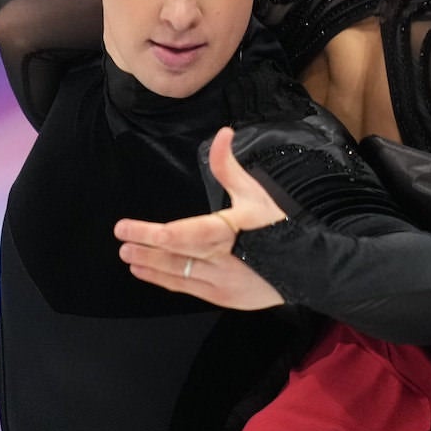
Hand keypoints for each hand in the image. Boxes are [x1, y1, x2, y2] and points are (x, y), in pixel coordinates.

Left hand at [115, 128, 290, 308]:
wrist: (309, 269)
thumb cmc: (279, 227)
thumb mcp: (255, 194)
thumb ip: (229, 166)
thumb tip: (222, 132)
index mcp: (228, 233)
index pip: (182, 235)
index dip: (149, 234)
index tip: (125, 229)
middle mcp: (223, 261)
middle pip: (174, 257)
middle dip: (145, 249)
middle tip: (122, 243)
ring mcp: (222, 283)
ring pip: (176, 275)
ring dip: (149, 266)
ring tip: (128, 257)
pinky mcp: (223, 297)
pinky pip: (186, 288)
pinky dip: (164, 279)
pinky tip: (146, 272)